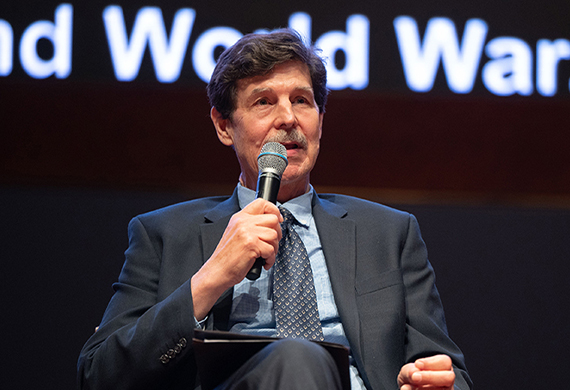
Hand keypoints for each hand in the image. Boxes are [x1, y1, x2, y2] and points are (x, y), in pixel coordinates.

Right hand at [191, 199, 282, 318]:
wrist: (217, 271)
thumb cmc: (227, 257)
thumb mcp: (235, 233)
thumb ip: (250, 225)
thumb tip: (271, 223)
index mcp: (240, 217)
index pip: (261, 203)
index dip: (274, 210)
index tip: (278, 219)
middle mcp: (243, 222)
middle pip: (273, 219)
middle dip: (277, 233)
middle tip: (271, 243)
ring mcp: (247, 232)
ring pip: (274, 235)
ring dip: (274, 248)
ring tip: (265, 255)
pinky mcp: (251, 244)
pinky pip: (271, 250)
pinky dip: (270, 259)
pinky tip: (263, 262)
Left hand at [397, 354, 454, 389]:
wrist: (410, 387)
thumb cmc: (412, 377)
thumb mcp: (409, 370)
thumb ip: (410, 370)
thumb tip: (413, 373)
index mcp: (443, 368)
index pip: (445, 362)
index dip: (431, 362)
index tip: (417, 364)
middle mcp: (448, 382)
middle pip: (449, 377)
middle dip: (430, 376)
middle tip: (415, 377)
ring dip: (422, 389)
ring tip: (410, 386)